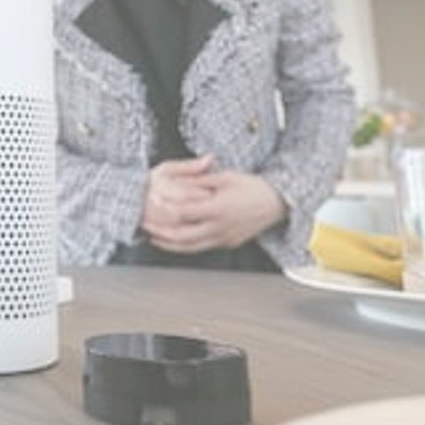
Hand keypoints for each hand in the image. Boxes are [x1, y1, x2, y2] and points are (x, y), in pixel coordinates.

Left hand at [141, 167, 286, 254]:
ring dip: (171, 244)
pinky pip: (203, 247)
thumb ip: (200, 180)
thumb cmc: (254, 187)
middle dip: (161, 232)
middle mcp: (220, 227)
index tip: (151, 204)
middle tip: (145, 227)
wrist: (278, 203)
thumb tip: (179, 180)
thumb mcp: (226, 177)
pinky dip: (186, 246)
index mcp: (218, 208)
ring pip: (192, 247)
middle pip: (183, 235)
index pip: (184, 212)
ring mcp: (224, 238)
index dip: (165, 209)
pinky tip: (176, 241)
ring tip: (154, 238)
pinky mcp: (228, 243)